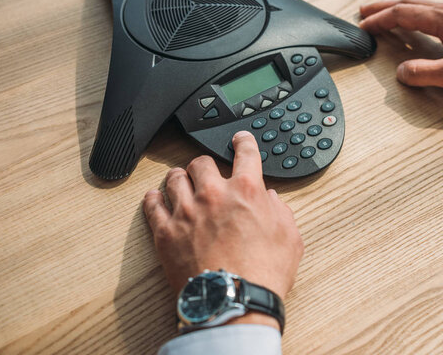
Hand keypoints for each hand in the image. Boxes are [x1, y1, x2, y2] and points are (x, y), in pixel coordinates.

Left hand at [143, 131, 303, 329]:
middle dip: (205, 164)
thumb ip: (281, 212)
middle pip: (201, 162)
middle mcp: (213, 195)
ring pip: (174, 178)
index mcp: (246, 191)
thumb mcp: (290, 239)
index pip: (245, 154)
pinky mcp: (166, 233)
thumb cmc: (263, 274)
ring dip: (179, 177)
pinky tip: (156, 197)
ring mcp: (186, 212)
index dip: (243, 141)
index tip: (239, 139)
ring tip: (181, 182)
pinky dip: (154, 199)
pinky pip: (152, 205)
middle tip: (207, 171)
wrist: (233, 301)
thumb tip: (271, 201)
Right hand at [359, 0, 442, 91]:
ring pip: (423, 4)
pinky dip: (418, 12)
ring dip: (400, 8)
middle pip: (408, 3)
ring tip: (388, 15)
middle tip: (365, 11)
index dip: (378, 19)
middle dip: (383, 7)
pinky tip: (422, 22)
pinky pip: (436, 10)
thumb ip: (425, 73)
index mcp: (442, 19)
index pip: (401, 13)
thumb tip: (401, 72)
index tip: (364, 26)